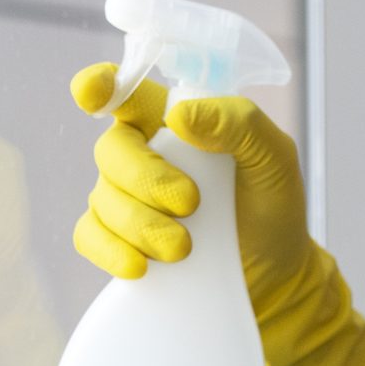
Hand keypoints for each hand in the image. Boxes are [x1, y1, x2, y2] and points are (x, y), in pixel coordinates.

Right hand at [68, 62, 364, 365]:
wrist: (273, 280)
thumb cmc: (273, 209)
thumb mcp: (274, 160)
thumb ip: (239, 124)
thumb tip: (180, 115)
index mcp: (175, 122)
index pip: (126, 91)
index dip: (99, 85)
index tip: (91, 95)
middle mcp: (143, 155)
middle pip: (112, 149)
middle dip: (147, 179)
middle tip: (192, 205)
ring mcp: (124, 200)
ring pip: (102, 198)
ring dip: (141, 224)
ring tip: (184, 248)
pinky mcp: (117, 242)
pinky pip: (89, 237)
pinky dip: (112, 251)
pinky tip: (142, 266)